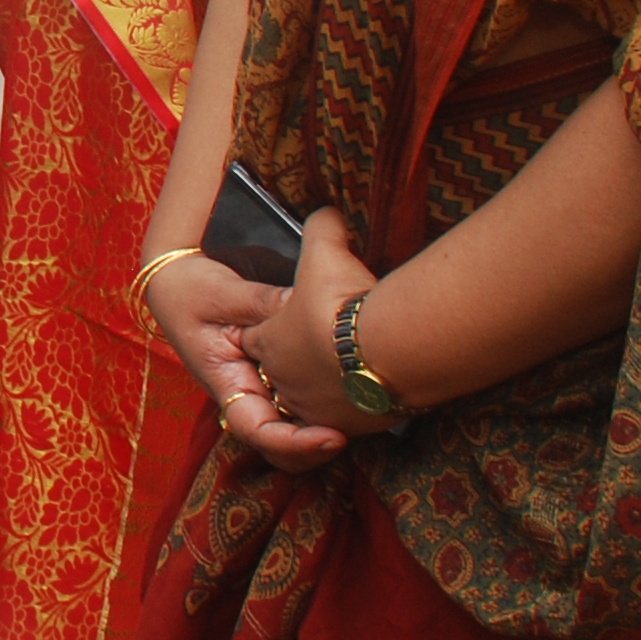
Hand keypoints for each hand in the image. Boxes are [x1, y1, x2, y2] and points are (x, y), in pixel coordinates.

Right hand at [142, 249, 348, 472]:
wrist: (179, 284)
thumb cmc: (192, 291)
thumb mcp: (224, 294)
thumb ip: (266, 304)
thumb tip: (309, 307)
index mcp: (227, 382)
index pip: (257, 431)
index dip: (296, 443)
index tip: (334, 437)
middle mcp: (246, 395)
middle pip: (280, 448)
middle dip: (316, 450)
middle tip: (355, 431)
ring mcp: (262, 390)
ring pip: (294, 431)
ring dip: (323, 432)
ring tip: (361, 415)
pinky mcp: (276, 378)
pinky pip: (301, 405)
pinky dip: (324, 407)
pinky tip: (351, 387)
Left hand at [250, 207, 402, 437]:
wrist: (386, 350)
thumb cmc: (342, 302)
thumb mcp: (324, 252)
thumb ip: (321, 229)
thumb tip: (327, 212)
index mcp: (268, 344)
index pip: (255, 340)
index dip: (272, 328)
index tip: (292, 318)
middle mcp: (286, 383)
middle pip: (282, 376)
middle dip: (300, 362)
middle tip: (325, 345)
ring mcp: (317, 410)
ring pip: (314, 402)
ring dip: (328, 386)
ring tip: (350, 369)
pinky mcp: (353, 427)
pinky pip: (349, 418)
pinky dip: (359, 403)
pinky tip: (376, 383)